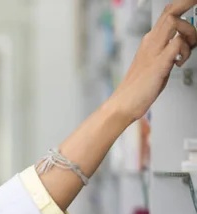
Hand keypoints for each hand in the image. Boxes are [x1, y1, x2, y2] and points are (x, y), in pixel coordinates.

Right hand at [109, 0, 196, 121]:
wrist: (123, 104)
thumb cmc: (138, 89)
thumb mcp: (155, 64)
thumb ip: (167, 51)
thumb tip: (180, 46)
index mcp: (150, 41)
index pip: (168, 14)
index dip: (182, 5)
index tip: (193, 3)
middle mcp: (151, 42)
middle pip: (171, 11)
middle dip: (187, 4)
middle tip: (196, 4)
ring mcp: (153, 51)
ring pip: (174, 22)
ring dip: (189, 32)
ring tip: (187, 49)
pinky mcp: (158, 63)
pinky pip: (177, 44)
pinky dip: (184, 50)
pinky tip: (179, 62)